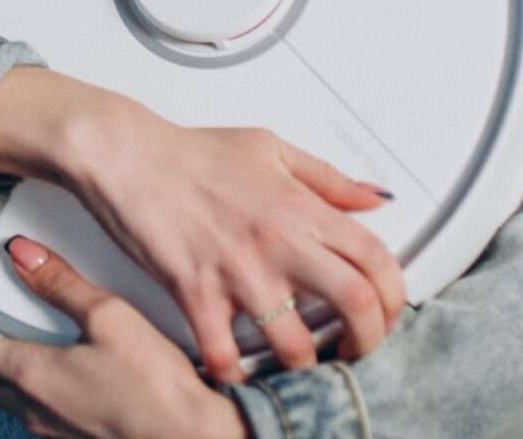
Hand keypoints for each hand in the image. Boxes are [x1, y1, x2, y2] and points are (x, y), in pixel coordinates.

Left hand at [0, 236, 245, 438]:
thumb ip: (62, 284)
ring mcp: (56, 435)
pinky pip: (46, 418)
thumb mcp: (109, 317)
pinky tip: (71, 381)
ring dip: (12, 376)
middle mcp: (34, 410)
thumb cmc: (157, 388)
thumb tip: (21, 254)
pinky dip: (44, 395)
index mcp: (30, 375)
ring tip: (27, 348)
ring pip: (16, 401)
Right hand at [66, 101, 406, 380]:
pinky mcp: (196, 293)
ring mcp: (238, 272)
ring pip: (296, 344)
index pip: (376, 259)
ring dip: (304, 366)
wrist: (127, 155)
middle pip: (355, 304)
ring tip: (300, 364)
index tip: (386, 313)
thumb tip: (374, 198)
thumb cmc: (192, 154)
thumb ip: (327, 178)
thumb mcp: (271, 148)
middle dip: (368, 341)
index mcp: (301, 208)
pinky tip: (238, 371)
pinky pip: (224, 353)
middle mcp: (278, 243)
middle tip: (356, 351)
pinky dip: (234, 373)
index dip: (395, 297)